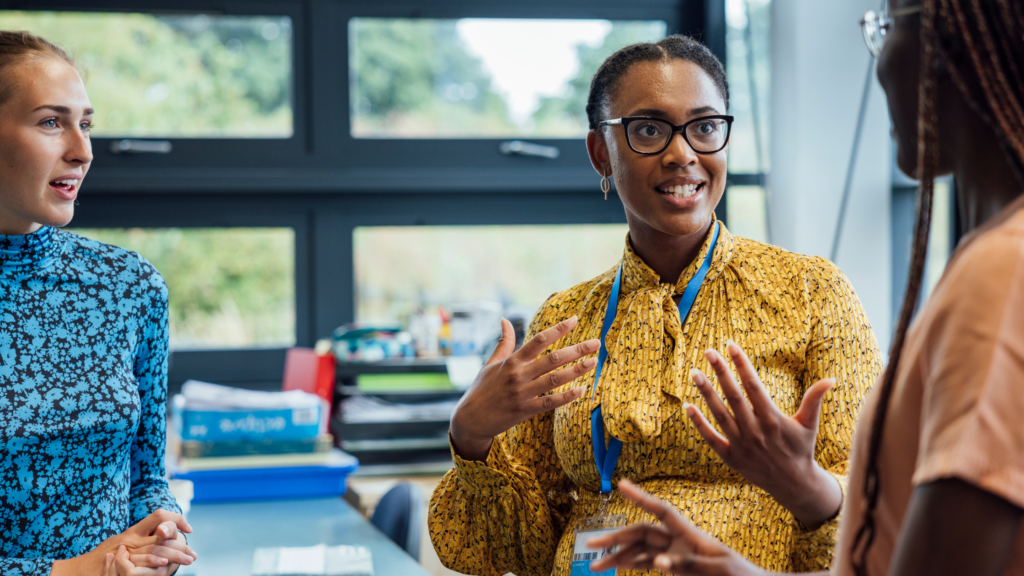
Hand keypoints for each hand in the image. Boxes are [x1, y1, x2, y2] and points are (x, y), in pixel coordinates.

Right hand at [52, 510, 195, 575]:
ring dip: (174, 553)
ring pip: (155, 545)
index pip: (160, 515)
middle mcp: (130, 537)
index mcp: (133, 531)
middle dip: (181, 543)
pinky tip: (163, 565)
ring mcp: (124, 549)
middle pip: (162, 532)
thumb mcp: (122, 546)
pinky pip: (139, 560)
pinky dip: (153, 561)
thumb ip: (141, 542)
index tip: (188, 529)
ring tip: (187, 560)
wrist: (77, 571)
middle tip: (193, 554)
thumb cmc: (100, 561)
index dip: (176, 519)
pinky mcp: (119, 562)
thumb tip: (165, 543)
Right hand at [449, 316, 598, 460]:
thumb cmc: (481, 389)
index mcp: (512, 361)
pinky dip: (566, 396)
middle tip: (596, 343)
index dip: (558, 329)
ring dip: (577, 370)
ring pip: (554, 379)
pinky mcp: (524, 410)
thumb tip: (504, 319)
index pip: (539, 340)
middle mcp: (518, 375)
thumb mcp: (490, 363)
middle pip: (553, 358)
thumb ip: (503, 343)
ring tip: (594, 362)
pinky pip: (550, 402)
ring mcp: (522, 393)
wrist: (470, 419)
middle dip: (576, 349)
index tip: (574, 320)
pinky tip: (581, 390)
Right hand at [588, 479, 764, 574]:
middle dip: (615, 538)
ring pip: (640, 551)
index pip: (661, 511)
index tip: (620, 484)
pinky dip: (632, 565)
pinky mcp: (677, 569)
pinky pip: (648, 564)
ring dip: (618, 557)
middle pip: (641, 533)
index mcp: (690, 535)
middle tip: (591, 544)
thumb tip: (658, 563)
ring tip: (595, 567)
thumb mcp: (718, 571)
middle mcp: (679, 541)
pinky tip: (617, 568)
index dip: (641, 497)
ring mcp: (676, 555)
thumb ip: (688, 566)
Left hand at [685, 341, 840, 528]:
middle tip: (709, 351)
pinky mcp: (731, 458)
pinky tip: (687, 406)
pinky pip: (711, 438)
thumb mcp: (809, 424)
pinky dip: (699, 423)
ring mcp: (742, 445)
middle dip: (721, 372)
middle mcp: (755, 430)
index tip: (731, 345)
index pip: (754, 385)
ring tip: (694, 372)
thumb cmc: (801, 449)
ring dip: (706, 393)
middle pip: (734, 396)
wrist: (793, 485)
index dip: (741, 364)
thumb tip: (831, 379)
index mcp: (773, 419)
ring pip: (720, 414)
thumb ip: (814, 399)